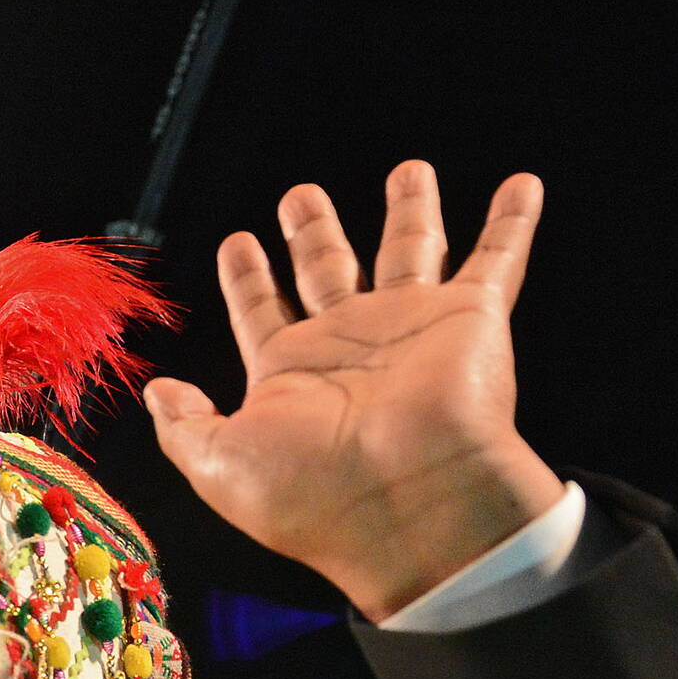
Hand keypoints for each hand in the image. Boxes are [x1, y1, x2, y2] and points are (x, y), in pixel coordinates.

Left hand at [143, 160, 564, 620]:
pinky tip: (520, 185)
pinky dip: (511, 223)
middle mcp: (350, 345)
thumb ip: (184, 425)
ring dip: (411, 210)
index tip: (238, 241)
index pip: (263, 310)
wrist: (408, 509)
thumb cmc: (313, 497)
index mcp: (291, 374)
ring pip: (409, 250)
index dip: (249, 276)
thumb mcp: (219, 463)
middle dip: (313, 230)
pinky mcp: (469, 320)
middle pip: (328, 268)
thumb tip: (157, 392)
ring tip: (409, 170)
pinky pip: (496, 259)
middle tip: (300, 194)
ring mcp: (410, 329)